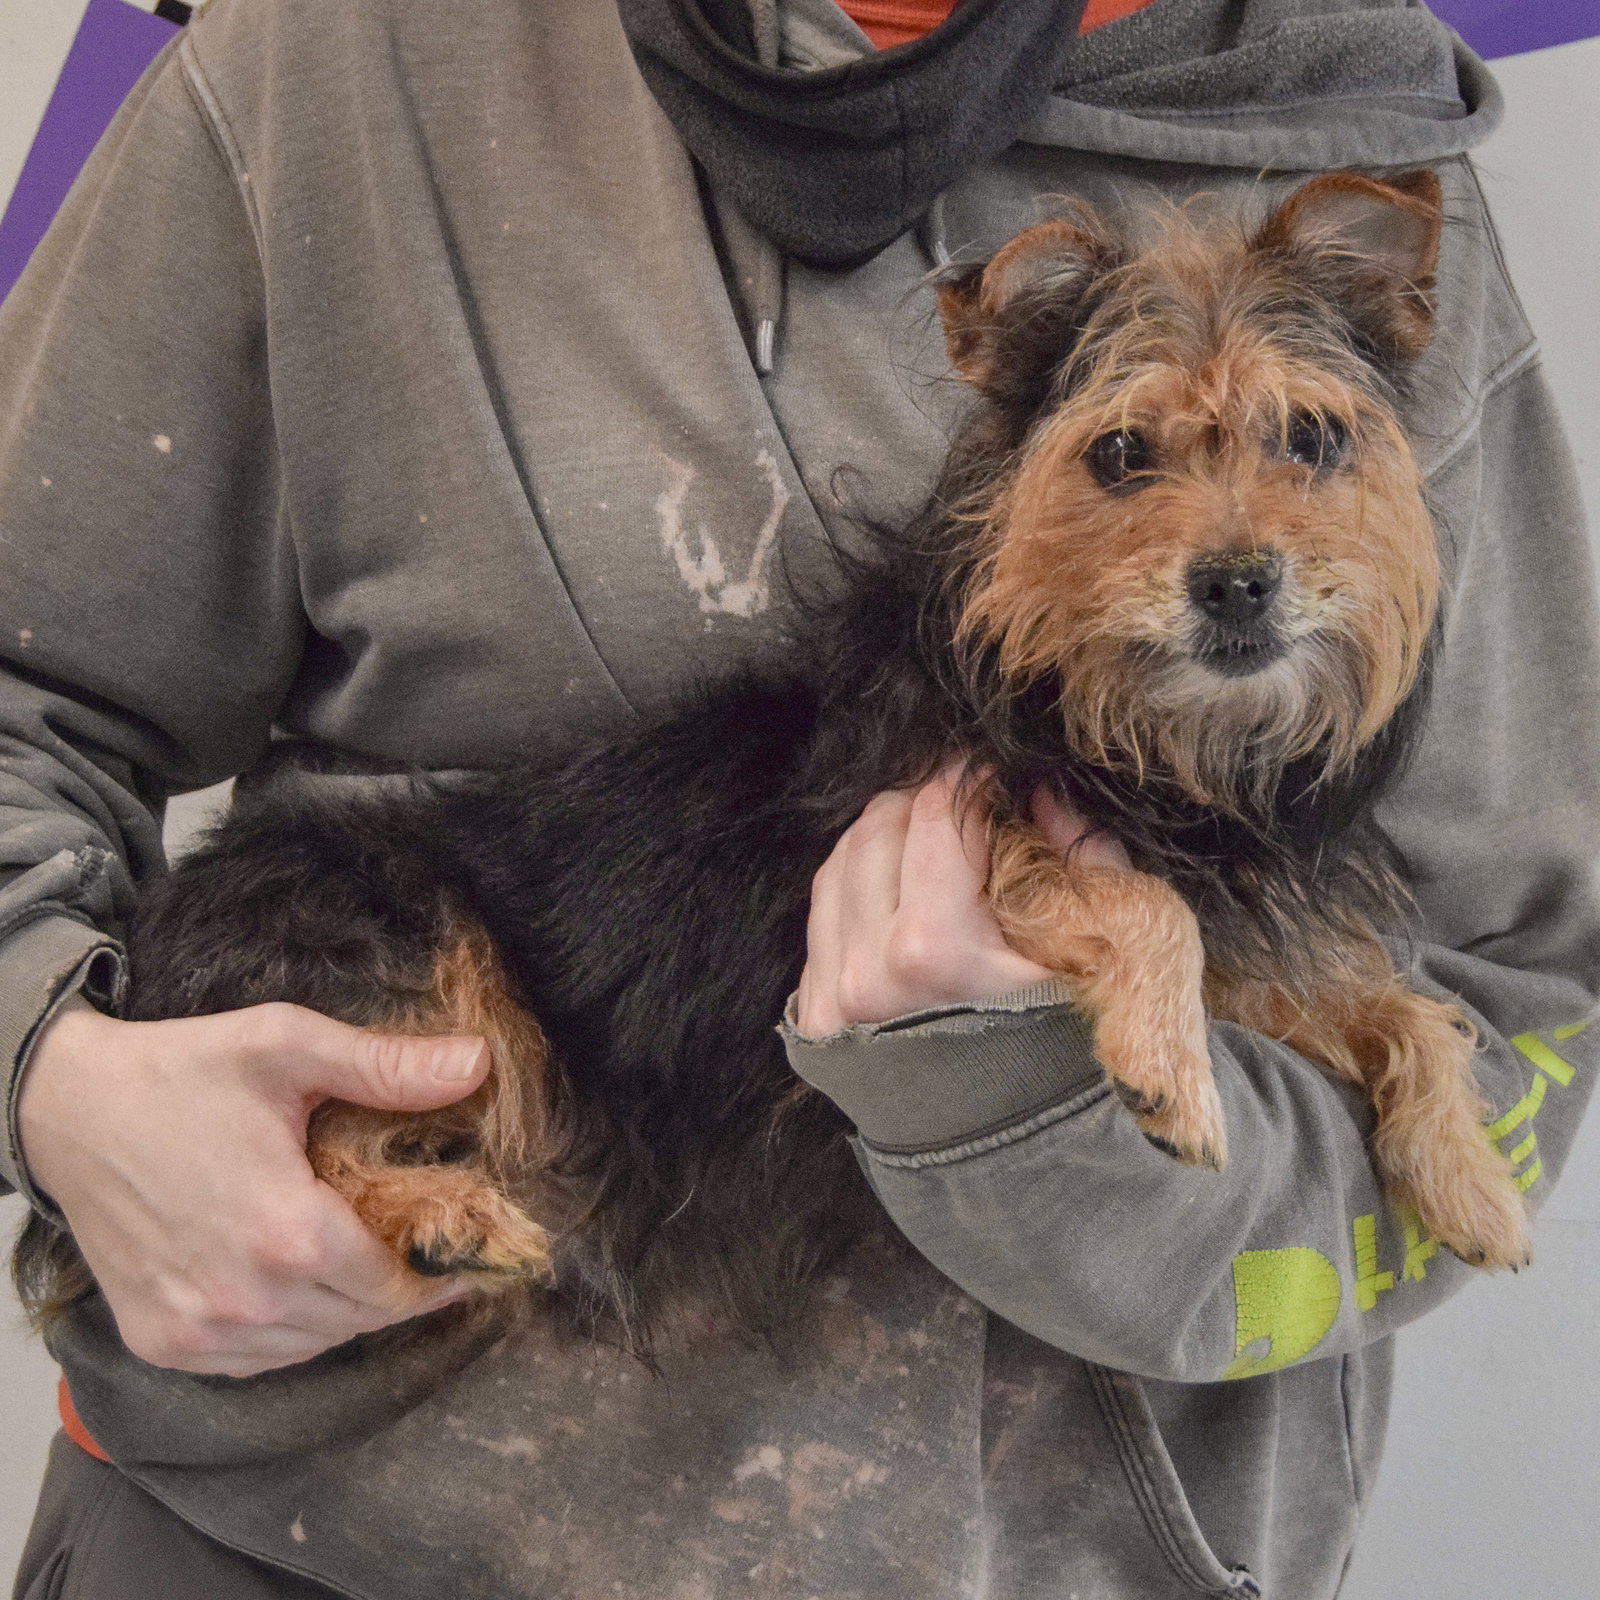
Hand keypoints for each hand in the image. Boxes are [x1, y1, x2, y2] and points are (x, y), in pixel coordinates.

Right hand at [17, 998, 488, 1375]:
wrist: (67, 1110)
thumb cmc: (179, 1074)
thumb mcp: (289, 1046)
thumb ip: (388, 1067)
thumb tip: (479, 1065)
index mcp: (286, 1232)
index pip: (395, 1288)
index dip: (438, 1275)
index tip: (466, 1254)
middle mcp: (244, 1298)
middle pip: (359, 1319)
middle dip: (398, 1288)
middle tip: (420, 1247)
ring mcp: (197, 1330)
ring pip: (311, 1346)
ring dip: (344, 1311)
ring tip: (360, 1258)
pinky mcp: (161, 1343)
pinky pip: (255, 1360)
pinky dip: (289, 1332)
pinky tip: (296, 1282)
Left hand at [794, 768, 1129, 1035]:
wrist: (1019, 1145)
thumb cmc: (1071, 1046)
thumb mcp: (1105, 950)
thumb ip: (1080, 857)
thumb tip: (1039, 789)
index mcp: (933, 947)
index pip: (935, 814)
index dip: (967, 776)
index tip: (992, 769)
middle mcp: (867, 970)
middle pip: (880, 827)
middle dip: (925, 798)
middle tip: (965, 799)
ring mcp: (832, 994)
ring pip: (841, 860)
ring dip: (886, 833)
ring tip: (932, 836)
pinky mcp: (815, 1013)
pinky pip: (822, 911)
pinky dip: (858, 881)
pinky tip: (898, 885)